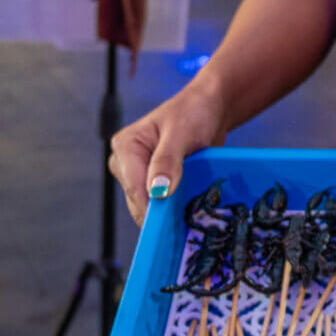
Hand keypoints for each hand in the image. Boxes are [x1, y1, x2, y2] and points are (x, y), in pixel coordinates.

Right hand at [109, 82, 226, 223]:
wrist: (209, 108)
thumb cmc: (195, 113)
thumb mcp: (182, 134)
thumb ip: (168, 160)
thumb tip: (158, 192)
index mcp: (125, 147)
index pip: (135, 189)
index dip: (154, 210)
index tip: (174, 226)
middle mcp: (126, 163)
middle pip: (140, 202)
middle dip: (163, 214)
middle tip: (192, 224)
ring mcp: (139, 175)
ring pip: (151, 207)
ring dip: (171, 213)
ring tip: (194, 218)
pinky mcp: (153, 182)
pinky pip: (161, 204)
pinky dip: (175, 210)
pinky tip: (192, 213)